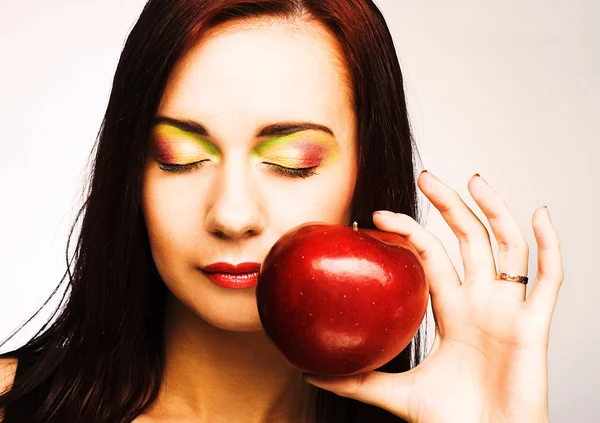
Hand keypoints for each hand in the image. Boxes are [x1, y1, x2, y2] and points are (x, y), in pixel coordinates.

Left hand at [302, 171, 563, 422]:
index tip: (378, 216)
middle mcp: (481, 302)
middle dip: (450, 205)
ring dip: (492, 211)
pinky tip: (538, 213)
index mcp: (452, 311)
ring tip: (472, 179)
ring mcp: (508, 309)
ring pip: (505, 246)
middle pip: (468, 239)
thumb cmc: (453, 420)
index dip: (410, 232)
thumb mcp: (398, 393)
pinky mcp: (535, 324)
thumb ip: (358, 380)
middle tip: (426, 177)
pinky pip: (549, 277)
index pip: (431, 257)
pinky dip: (549, 244)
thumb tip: (309, 371)